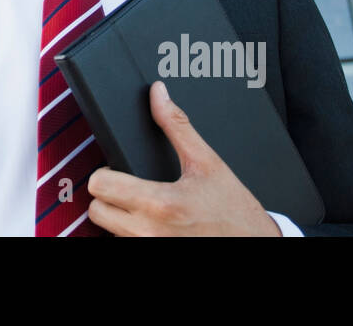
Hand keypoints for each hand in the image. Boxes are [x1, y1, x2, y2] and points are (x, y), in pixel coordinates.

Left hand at [86, 80, 279, 235]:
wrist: (256, 244)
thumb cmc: (235, 211)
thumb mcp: (208, 162)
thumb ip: (177, 126)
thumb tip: (159, 94)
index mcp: (161, 203)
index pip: (99, 186)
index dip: (105, 173)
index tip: (119, 171)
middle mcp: (149, 232)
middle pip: (96, 211)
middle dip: (108, 196)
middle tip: (129, 188)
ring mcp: (151, 249)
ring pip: (108, 231)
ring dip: (119, 218)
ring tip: (145, 207)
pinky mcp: (155, 258)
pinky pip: (126, 244)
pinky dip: (132, 234)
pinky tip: (153, 225)